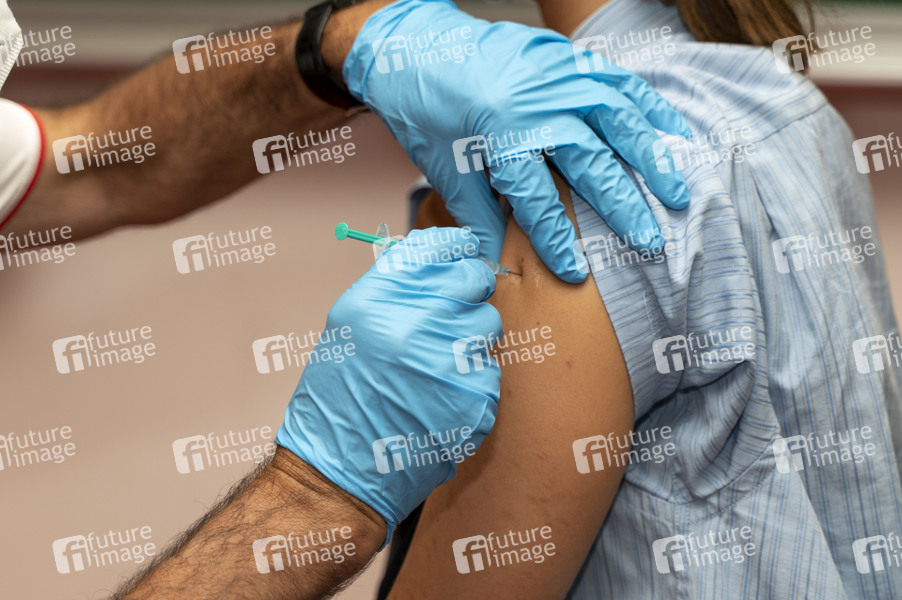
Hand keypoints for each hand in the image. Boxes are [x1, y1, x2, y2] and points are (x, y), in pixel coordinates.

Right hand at [276, 228, 502, 546]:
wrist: (339, 470)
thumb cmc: (339, 395)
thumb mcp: (349, 323)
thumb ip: (395, 283)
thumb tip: (443, 254)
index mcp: (378, 299)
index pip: (439, 247)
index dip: (455, 250)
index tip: (459, 256)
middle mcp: (415, 325)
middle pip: (474, 280)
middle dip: (468, 294)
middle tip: (449, 316)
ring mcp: (449, 363)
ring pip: (487, 327)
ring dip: (469, 341)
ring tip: (435, 367)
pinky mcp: (475, 400)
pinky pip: (489, 371)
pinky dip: (472, 382)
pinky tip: (440, 399)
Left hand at [343, 0, 690, 282]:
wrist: (414, 44)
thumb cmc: (424, 109)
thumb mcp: (444, 167)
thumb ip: (477, 215)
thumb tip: (496, 260)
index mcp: (500, 136)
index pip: (538, 200)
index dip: (557, 240)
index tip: (577, 271)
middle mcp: (536, 104)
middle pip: (592, 162)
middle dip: (623, 206)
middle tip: (651, 240)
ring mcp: (556, 75)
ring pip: (618, 119)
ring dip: (651, 157)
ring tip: (676, 191)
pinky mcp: (566, 57)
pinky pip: (618, 80)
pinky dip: (649, 106)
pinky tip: (674, 131)